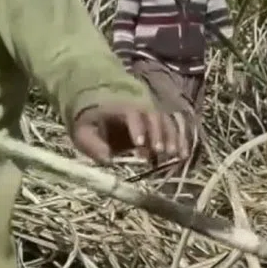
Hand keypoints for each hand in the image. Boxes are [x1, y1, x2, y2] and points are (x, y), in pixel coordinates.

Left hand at [71, 103, 186, 165]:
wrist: (96, 112)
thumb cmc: (89, 124)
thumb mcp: (83, 133)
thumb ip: (92, 145)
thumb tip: (108, 160)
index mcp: (118, 107)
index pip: (132, 113)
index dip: (137, 127)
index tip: (139, 143)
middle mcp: (138, 108)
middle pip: (154, 116)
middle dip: (158, 133)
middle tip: (159, 151)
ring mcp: (150, 115)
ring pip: (167, 122)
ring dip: (173, 138)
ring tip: (176, 155)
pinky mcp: (158, 124)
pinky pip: (173, 129)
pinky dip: (180, 141)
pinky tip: (184, 155)